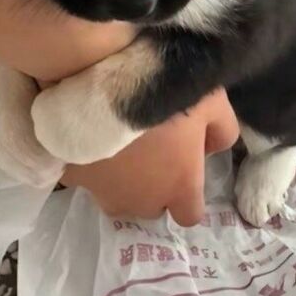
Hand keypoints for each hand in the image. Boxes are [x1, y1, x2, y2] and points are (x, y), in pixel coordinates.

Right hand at [59, 89, 238, 225]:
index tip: (183, 168)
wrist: (109, 80)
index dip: (187, 194)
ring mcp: (104, 192)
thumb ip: (223, 132)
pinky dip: (89, 164)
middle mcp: (142, 201)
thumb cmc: (169, 96)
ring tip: (119, 145)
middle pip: (151, 206)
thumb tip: (212, 148)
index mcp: (179, 188)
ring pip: (117, 197)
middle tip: (151, 150)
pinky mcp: (73, 178)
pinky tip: (92, 137)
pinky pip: (84, 177)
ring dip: (121, 181)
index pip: (189, 215)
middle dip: (153, 187)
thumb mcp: (215, 104)